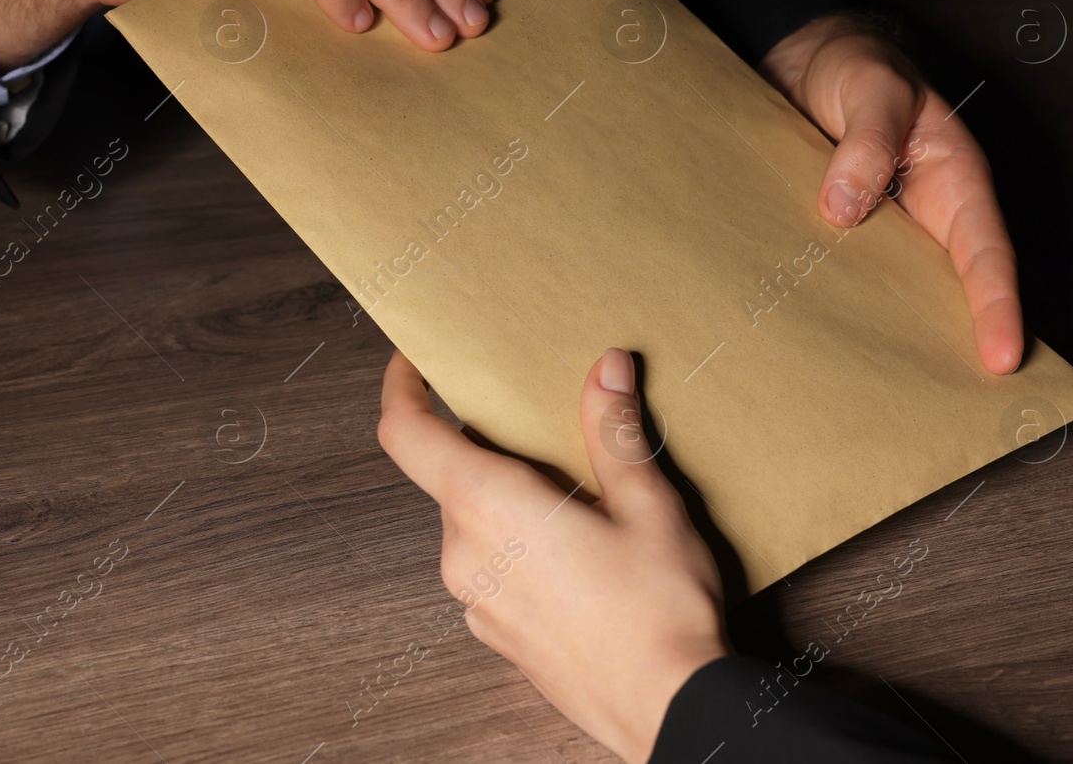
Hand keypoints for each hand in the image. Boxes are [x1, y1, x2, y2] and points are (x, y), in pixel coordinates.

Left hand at [378, 347, 728, 763]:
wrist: (670, 712)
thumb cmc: (659, 612)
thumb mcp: (648, 504)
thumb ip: (614, 431)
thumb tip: (604, 369)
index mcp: (487, 505)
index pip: (406, 433)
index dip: (401, 387)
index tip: (413, 361)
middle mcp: (464, 552)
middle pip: (450, 475)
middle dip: (489, 447)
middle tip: (546, 430)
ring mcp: (474, 600)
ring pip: (472, 523)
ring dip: (508, 499)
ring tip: (577, 498)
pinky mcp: (495, 633)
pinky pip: (488, 567)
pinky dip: (516, 544)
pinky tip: (577, 553)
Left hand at [758, 15, 1022, 373]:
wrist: (798, 55)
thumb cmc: (854, 65)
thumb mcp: (869, 87)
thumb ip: (865, 141)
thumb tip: (844, 208)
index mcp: (953, 182)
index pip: (985, 254)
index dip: (997, 307)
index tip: (1003, 357)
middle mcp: (920, 217)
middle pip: (945, 292)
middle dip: (954, 348)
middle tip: (956, 410)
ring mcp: (876, 233)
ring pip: (891, 296)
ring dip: (888, 340)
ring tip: (881, 399)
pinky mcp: (830, 238)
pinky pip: (836, 281)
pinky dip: (832, 314)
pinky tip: (809, 349)